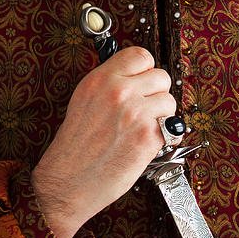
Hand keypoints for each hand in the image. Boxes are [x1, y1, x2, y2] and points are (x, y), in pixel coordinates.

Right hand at [31, 46, 174, 237]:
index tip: (143, 83)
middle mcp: (119, 92)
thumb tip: (138, 78)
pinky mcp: (148, 137)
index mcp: (100, 79)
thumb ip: (110, 85)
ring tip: (144, 129)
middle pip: (161, 77)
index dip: (146, 71)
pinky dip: (163, 137)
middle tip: (145, 110)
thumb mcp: (84, 101)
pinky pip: (170, 127)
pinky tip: (144, 145)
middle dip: (157, 94)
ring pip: (170, 102)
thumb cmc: (75, 148)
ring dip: (162, 116)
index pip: (141, 55)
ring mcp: (135, 113)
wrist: (68, 182)